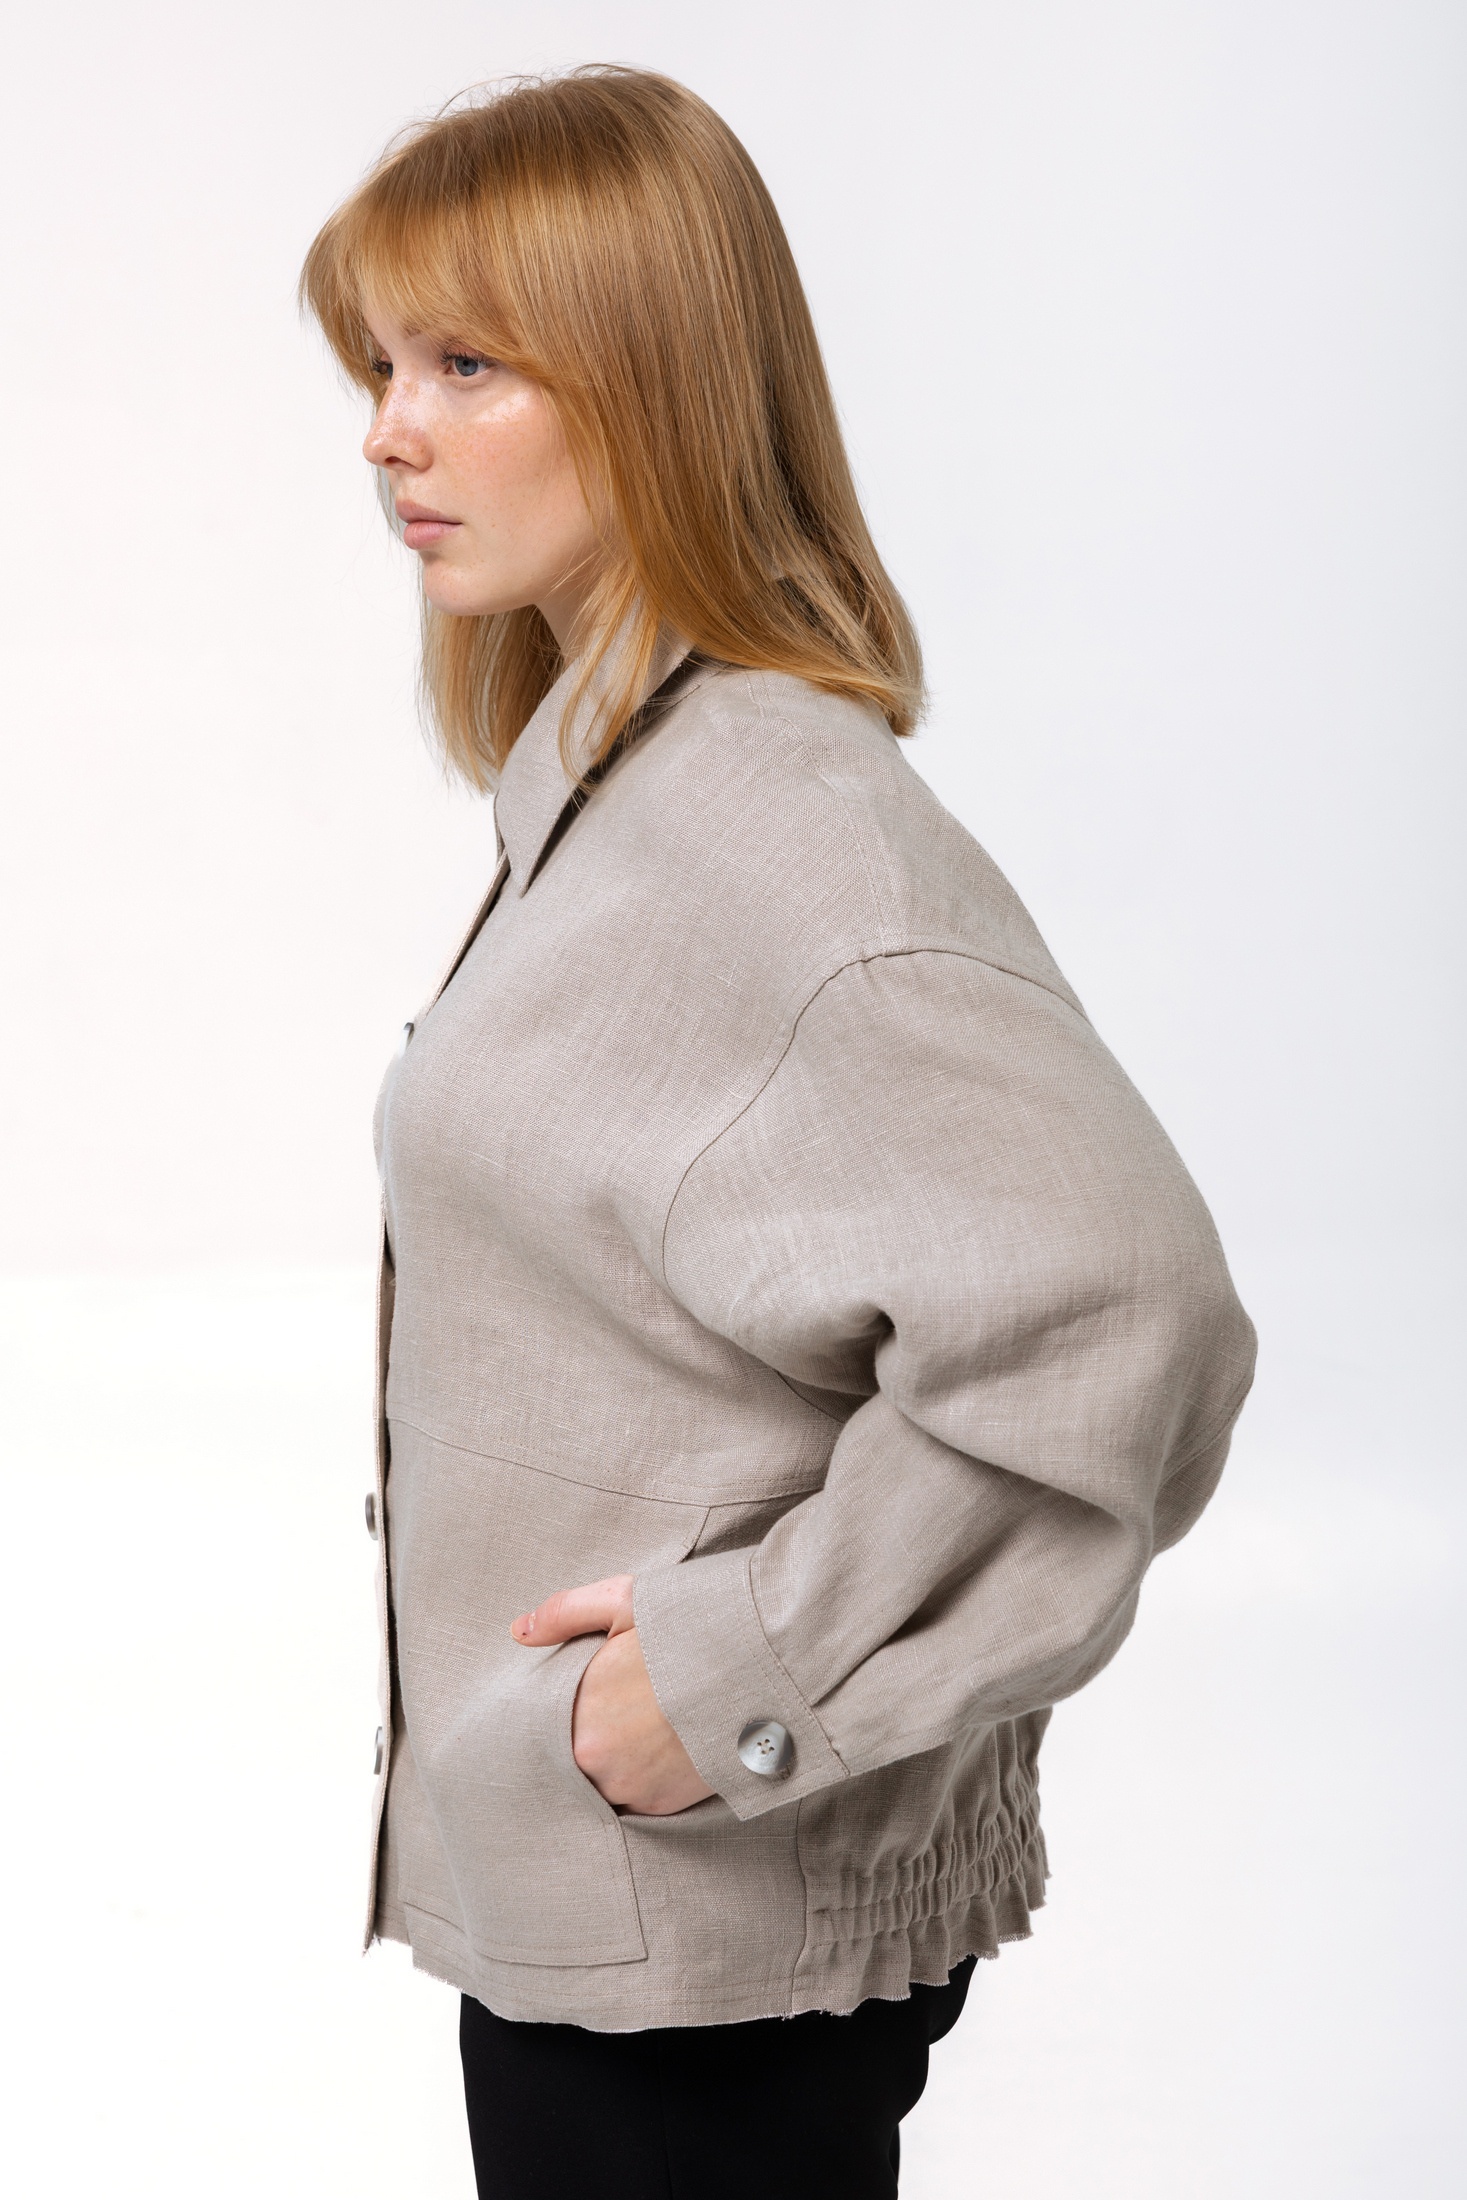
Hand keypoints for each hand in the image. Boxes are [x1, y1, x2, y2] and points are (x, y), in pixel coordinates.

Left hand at [511, 1574, 715, 1815]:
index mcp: (579, 1713)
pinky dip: (644, 1779)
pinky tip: (664, 1749)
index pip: (549, 1726)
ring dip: (617, 1763)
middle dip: (593, 1738)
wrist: (768, 1665)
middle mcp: (596, 1762)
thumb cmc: (693, 1626)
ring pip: (603, 1781)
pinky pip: (635, 1799)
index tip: (593, 1696)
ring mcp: (630, 1789)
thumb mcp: (626, 1602)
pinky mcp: (662, 1806)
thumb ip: (566, 1614)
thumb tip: (518, 1631)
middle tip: (624, 1712)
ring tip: (646, 1730)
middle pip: (574, 1756)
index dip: (568, 1711)